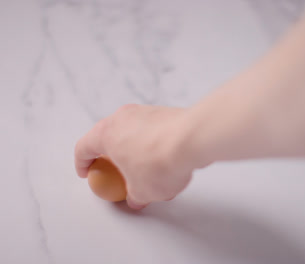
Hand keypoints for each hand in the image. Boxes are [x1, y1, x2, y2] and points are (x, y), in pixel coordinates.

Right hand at [75, 104, 194, 209]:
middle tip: (116, 171)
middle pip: (109, 136)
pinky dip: (154, 144)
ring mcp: (145, 112)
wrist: (193, 140)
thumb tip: (136, 197)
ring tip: (148, 170)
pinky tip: (167, 161)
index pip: (84, 147)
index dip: (82, 163)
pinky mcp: (165, 112)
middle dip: (111, 155)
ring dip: (136, 150)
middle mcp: (123, 117)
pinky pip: (153, 130)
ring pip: (133, 131)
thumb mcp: (142, 191)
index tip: (87, 172)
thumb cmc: (159, 162)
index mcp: (106, 133)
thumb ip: (134, 195)